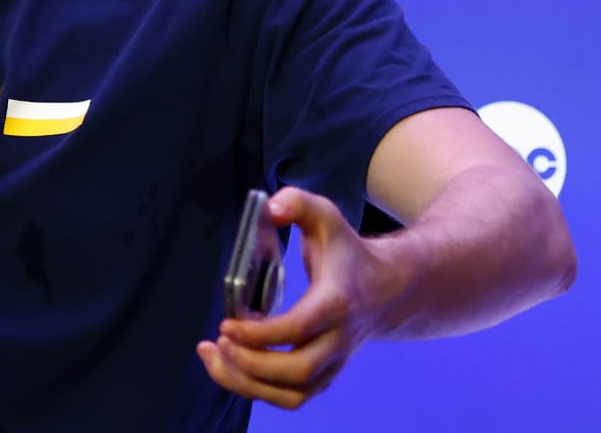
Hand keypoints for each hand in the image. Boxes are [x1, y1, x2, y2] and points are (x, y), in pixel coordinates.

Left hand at [196, 187, 396, 409]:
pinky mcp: (323, 375)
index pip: (299, 328)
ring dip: (248, 384)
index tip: (226, 323)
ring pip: (294, 394)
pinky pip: (291, 397)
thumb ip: (298, 203)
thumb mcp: (326, 217)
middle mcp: (338, 340)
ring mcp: (333, 363)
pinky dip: (257, 391)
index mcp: (337, 302)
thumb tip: (271, 207)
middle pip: (298, 371)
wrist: (387, 290)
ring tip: (213, 357)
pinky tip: (228, 367)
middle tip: (220, 339)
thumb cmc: (347, 252)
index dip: (260, 334)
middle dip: (251, 363)